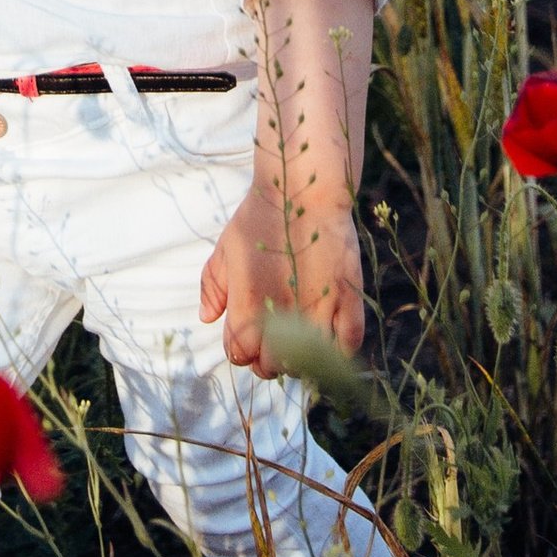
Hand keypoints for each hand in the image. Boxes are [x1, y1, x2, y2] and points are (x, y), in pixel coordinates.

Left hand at [200, 176, 366, 368]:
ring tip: (297, 341)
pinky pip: (347, 344)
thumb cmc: (259, 217)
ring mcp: (318, 309)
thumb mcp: (225, 248)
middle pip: (271, 367)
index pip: (239, 355)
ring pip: (307, 364)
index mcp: (247, 306)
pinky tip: (328, 339)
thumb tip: (208, 317)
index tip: (246, 336)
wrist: (302, 189)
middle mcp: (282, 315)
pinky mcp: (347, 299)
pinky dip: (338, 351)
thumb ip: (212, 286)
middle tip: (272, 341)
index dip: (240, 349)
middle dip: (267, 359)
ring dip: (299, 359)